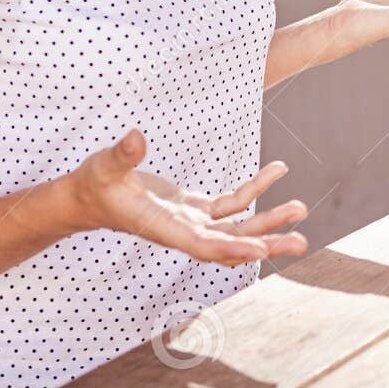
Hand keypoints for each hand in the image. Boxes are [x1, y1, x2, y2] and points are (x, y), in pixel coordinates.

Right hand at [60, 129, 308, 265]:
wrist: (87, 197)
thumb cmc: (93, 183)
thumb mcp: (104, 167)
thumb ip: (122, 156)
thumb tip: (135, 137)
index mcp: (164, 228)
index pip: (203, 245)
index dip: (232, 247)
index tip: (261, 250)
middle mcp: (183, 231)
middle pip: (231, 243)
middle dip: (266, 242)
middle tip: (301, 241)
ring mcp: (192, 221)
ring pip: (238, 225)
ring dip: (269, 221)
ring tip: (301, 209)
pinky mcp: (195, 209)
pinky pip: (232, 203)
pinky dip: (256, 189)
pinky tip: (278, 170)